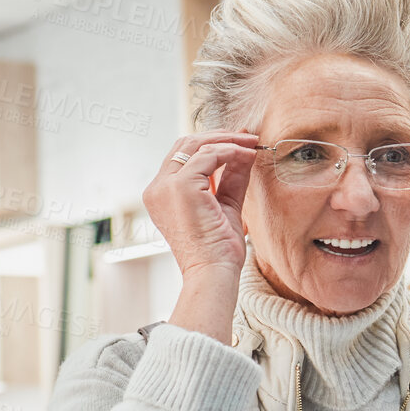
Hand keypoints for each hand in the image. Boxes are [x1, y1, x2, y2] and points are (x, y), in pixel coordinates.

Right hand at [140, 131, 257, 279]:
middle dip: (219, 137)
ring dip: (227, 140)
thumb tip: (245, 152)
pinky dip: (231, 151)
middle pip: (185, 144)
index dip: (212, 145)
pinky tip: (248, 155)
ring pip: (195, 144)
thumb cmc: (218, 251)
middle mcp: (157, 188)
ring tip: (252, 144)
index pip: (182, 157)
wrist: (213, 274)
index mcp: (161, 194)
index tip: (240, 143)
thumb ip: (231, 179)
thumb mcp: (225, 206)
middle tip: (248, 138)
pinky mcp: (180, 186)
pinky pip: (209, 155)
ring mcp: (165, 186)